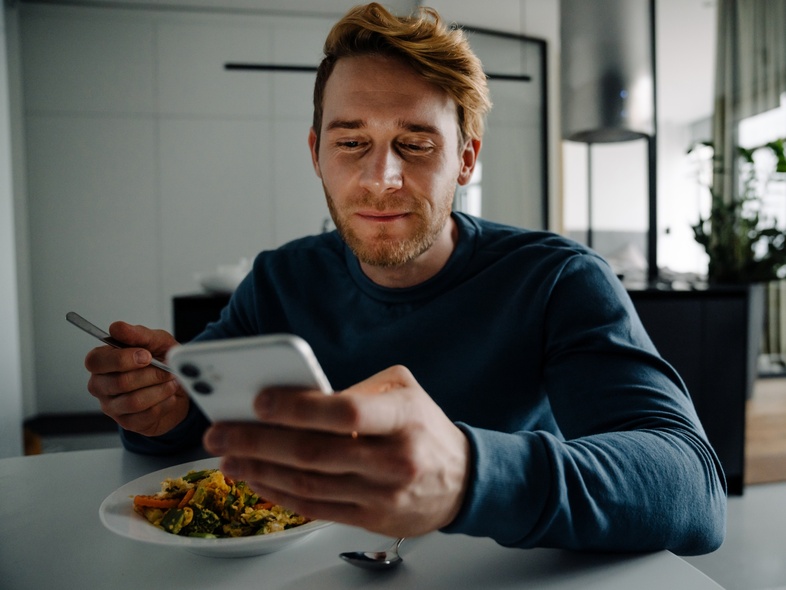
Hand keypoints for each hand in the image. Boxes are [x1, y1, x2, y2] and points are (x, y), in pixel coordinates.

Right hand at [85, 321, 188, 436]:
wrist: (178, 385)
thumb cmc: (161, 360)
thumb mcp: (156, 341)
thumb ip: (138, 334)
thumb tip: (117, 327)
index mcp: (102, 361)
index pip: (96, 361)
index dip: (121, 359)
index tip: (146, 355)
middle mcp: (101, 385)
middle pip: (119, 383)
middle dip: (150, 375)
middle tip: (167, 369)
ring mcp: (113, 406)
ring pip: (134, 401)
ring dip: (159, 390)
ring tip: (172, 382)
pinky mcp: (128, 423)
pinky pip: (146, 415)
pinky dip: (164, 403)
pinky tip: (170, 396)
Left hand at [203, 365, 470, 536]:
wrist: (462, 479)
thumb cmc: (425, 427)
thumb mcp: (403, 390)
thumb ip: (355, 390)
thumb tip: (296, 398)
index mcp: (402, 417)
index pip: (344, 412)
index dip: (297, 407)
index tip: (258, 401)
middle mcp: (393, 458)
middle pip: (314, 452)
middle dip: (258, 441)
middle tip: (219, 431)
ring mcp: (381, 494)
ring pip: (307, 484)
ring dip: (259, 469)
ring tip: (227, 455)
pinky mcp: (370, 518)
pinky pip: (315, 508)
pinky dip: (278, 493)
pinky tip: (256, 478)